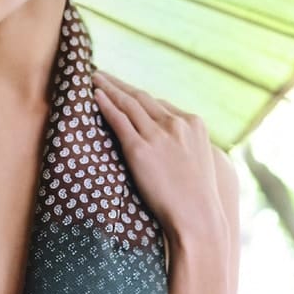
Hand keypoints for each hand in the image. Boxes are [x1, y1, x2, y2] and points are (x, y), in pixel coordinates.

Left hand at [92, 70, 227, 249]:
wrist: (198, 218)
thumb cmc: (198, 198)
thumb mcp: (200, 161)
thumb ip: (184, 145)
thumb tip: (169, 144)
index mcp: (194, 124)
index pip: (159, 104)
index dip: (138, 96)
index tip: (125, 90)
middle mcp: (176, 124)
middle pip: (141, 97)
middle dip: (119, 85)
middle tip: (102, 75)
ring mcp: (157, 135)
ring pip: (127, 104)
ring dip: (108, 88)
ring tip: (94, 78)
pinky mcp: (139, 149)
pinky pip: (118, 120)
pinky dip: (105, 105)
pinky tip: (94, 95)